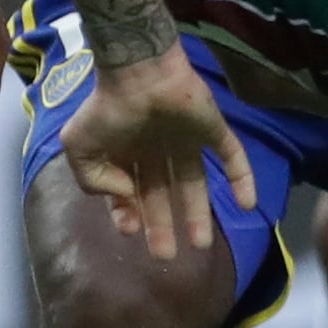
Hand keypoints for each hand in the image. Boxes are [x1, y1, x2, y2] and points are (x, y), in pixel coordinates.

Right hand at [55, 44, 253, 261]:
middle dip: (163, 225)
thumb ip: (93, 181)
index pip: (131, 192)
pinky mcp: (212, 129)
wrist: (138, 71)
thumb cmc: (107, 109)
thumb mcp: (79, 147)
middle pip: (164, 193)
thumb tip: (125, 198)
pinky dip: (242, 179)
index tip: (131, 230)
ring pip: (195, 182)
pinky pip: (232, 156)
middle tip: (166, 256)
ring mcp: (186, 140)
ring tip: (200, 245)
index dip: (130, 214)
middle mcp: (157, 149)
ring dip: (198, 214)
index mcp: (127, 152)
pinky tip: (248, 205)